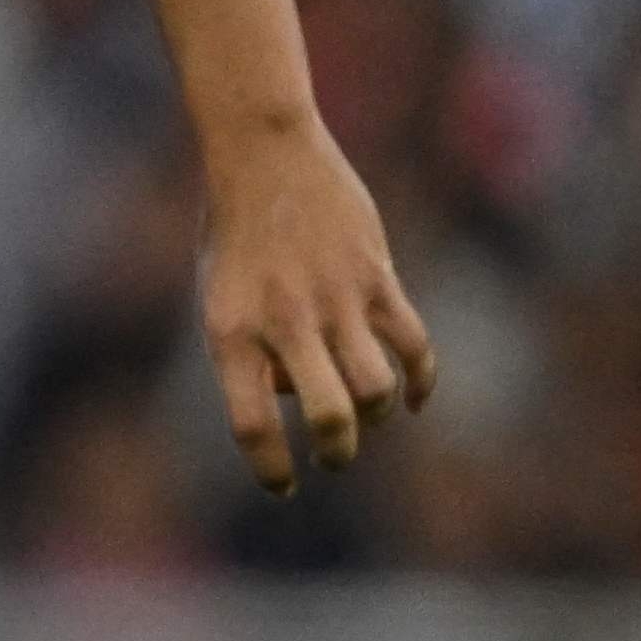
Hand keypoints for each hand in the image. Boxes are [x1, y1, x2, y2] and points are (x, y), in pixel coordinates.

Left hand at [200, 118, 436, 492]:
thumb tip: (293, 396)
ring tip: (367, 419)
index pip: (252, 425)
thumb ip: (252, 351)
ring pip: (377, 387)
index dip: (271, 467)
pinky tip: (411, 397)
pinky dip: (419, 381)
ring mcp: (335, 300)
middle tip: (335, 458)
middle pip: (329, 416)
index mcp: (230, 333)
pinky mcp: (376, 277)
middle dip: (338, 452)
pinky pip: (413, 346)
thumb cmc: (234, 232)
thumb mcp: (220, 295)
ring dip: (377, 415)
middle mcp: (284, 323)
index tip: (284, 486)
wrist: (262, 154)